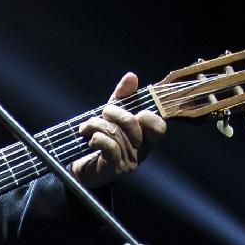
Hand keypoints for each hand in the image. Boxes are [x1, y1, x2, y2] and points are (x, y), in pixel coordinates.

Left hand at [71, 71, 165, 187]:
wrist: (85, 168)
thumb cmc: (103, 138)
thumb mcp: (112, 114)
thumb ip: (123, 96)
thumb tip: (131, 76)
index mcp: (146, 137)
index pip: (159, 127)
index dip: (148, 116)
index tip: (134, 111)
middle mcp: (142, 150)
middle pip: (132, 124)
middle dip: (114, 112)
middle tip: (103, 112)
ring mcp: (130, 161)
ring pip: (116, 133)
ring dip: (97, 124)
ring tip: (87, 126)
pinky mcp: (115, 168)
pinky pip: (109, 146)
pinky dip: (96, 137)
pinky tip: (90, 139)